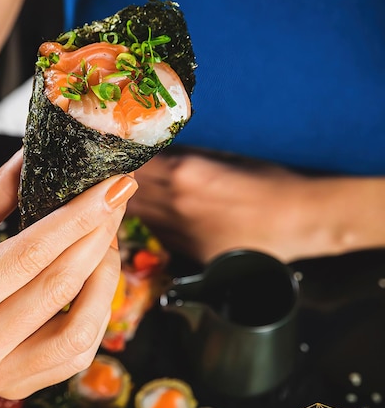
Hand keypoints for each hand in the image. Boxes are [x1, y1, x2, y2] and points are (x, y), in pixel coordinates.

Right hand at [0, 151, 136, 398]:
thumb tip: (41, 154)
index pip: (28, 255)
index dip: (78, 216)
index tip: (114, 183)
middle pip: (58, 289)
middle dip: (100, 234)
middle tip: (119, 195)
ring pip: (79, 332)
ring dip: (107, 276)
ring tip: (107, 235)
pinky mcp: (17, 387)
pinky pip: (77, 354)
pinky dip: (98, 311)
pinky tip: (97, 276)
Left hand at [127, 150, 369, 262]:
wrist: (299, 219)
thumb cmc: (268, 180)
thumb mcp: (222, 158)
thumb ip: (184, 159)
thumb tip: (154, 157)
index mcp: (183, 172)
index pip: (134, 163)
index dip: (119, 159)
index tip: (110, 153)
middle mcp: (175, 203)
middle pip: (128, 191)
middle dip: (116, 181)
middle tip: (108, 172)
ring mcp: (180, 232)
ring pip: (138, 215)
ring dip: (129, 203)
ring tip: (124, 193)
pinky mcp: (189, 254)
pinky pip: (159, 233)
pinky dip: (152, 222)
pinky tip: (159, 214)